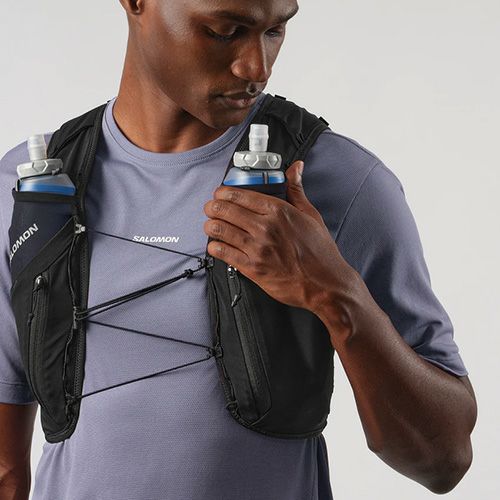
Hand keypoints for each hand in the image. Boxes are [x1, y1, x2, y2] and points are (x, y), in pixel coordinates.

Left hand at [203, 160, 354, 311]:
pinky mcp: (252, 268)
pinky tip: (216, 244)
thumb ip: (296, 190)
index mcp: (278, 211)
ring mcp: (257, 248)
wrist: (324, 284)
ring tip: (211, 225)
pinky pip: (222, 252)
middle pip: (224, 209)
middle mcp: (265, 227)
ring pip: (218, 229)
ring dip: (210, 225)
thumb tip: (295, 167)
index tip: (220, 194)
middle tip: (211, 208)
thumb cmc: (320, 252)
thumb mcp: (310, 215)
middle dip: (212, 207)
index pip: (239, 194)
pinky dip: (214, 246)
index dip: (223, 192)